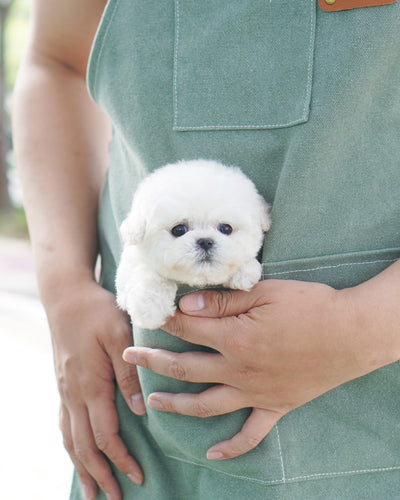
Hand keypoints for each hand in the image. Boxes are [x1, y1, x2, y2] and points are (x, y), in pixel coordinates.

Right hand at [47, 279, 143, 499]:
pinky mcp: (63, 382)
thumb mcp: (119, 334)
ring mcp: (65, 389)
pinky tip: (76, 451)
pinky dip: (70, 445)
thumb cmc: (96, 311)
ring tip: (91, 490)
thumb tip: (140, 411)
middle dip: (100, 473)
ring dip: (81, 465)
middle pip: (83, 445)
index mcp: (90, 384)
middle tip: (114, 498)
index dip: (120, 458)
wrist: (66, 296)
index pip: (105, 434)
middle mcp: (73, 393)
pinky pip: (64, 422)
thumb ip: (129, 373)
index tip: (137, 476)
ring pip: (69, 438)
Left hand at [123, 279, 383, 460]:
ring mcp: (256, 392)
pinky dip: (232, 446)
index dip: (164, 322)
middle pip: (186, 367)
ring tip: (153, 403)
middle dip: (154, 362)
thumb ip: (224, 300)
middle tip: (129, 358)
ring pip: (207, 404)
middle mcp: (239, 370)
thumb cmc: (310, 306)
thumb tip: (187, 305)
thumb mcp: (266, 292)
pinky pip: (251, 433)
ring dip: (177, 404)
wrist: (351, 334)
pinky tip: (213, 452)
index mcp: (235, 337)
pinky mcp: (276, 406)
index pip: (188, 329)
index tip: (145, 317)